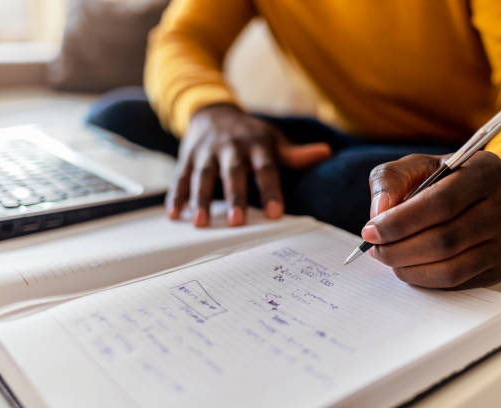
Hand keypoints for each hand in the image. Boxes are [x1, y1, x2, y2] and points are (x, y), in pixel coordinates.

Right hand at [166, 105, 331, 226]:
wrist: (212, 111)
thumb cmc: (250, 134)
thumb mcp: (273, 140)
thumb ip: (295, 154)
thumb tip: (326, 152)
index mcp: (256, 144)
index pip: (266, 168)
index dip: (271, 190)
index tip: (275, 214)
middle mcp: (231, 147)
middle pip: (233, 172)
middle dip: (234, 196)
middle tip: (237, 222)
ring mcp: (206, 152)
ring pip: (203, 175)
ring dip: (200, 199)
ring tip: (200, 223)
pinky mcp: (187, 157)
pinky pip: (181, 177)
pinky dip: (177, 195)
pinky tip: (174, 215)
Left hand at [362, 151, 500, 288]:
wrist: (481, 194)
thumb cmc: (442, 179)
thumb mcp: (415, 166)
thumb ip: (390, 180)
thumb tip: (378, 212)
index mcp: (487, 170)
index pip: (441, 203)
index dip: (400, 222)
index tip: (370, 231)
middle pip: (445, 240)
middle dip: (399, 249)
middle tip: (375, 249)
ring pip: (452, 268)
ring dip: (409, 269)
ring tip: (388, 258)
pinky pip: (458, 282)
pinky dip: (425, 279)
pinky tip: (408, 267)